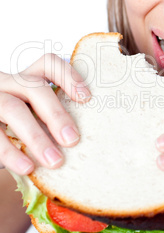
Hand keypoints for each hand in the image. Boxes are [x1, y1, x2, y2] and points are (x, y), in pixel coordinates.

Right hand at [0, 53, 90, 174]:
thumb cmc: (19, 130)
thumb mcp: (35, 118)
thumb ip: (51, 120)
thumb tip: (78, 138)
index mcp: (27, 79)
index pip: (48, 64)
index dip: (68, 76)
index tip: (86, 98)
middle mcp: (9, 83)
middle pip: (33, 87)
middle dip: (55, 113)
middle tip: (72, 140)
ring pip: (13, 108)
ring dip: (36, 137)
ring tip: (55, 161)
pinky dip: (11, 153)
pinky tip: (28, 167)